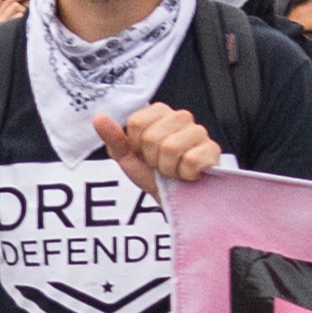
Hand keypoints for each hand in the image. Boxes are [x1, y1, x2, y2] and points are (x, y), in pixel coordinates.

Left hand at [97, 102, 224, 190]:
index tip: (145, 154)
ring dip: (169, 169)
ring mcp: (199, 132)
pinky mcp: (213, 150)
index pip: (137, 123)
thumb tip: (98, 118)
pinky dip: (186, 175)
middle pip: (151, 138)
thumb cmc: (153, 175)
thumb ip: (113, 137)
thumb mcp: (127, 157)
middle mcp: (180, 116)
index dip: (137, 146)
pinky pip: (191, 160)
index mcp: (158, 113)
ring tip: (174, 170)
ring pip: (170, 148)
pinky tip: (189, 174)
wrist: (175, 199)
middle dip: (153, 160)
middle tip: (161, 165)